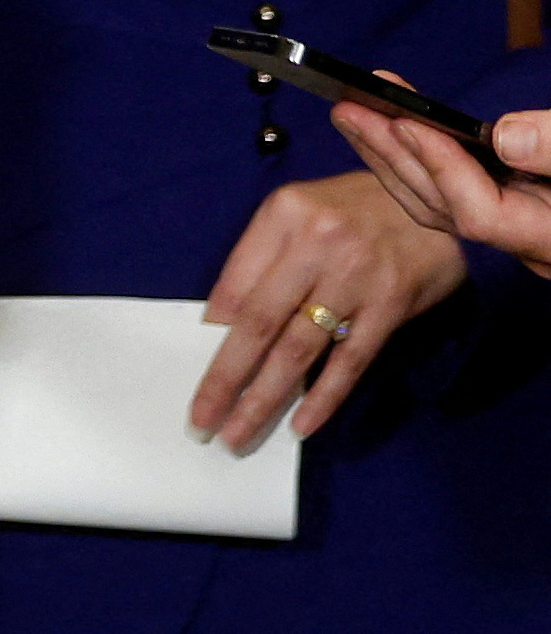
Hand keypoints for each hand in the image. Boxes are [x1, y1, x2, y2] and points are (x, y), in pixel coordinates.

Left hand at [191, 167, 464, 449]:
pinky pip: (350, 360)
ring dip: (264, 398)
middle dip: (224, 379)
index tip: (191, 371)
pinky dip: (323, 396)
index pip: (234, 286)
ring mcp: (355, 279)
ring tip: (238, 434)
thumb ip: (262, 258)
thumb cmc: (355, 208)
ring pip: (299, 350)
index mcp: (282, 217)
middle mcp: (315, 246)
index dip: (210, 335)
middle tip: (201, 422)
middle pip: (258, 324)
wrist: (442, 199)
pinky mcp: (391, 306)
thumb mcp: (299, 211)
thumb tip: (223, 323)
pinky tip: (301, 426)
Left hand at [337, 86, 550, 281]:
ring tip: (352, 113)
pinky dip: (422, 164)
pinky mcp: (521, 218)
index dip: (441, 166)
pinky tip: (397, 135)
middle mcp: (534, 247)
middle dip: (394, 155)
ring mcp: (524, 236)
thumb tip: (506, 138)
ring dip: (394, 158)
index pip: (480, 213)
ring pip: (441, 208)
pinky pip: (456, 198)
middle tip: (349, 106)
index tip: (408, 120)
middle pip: (444, 211)